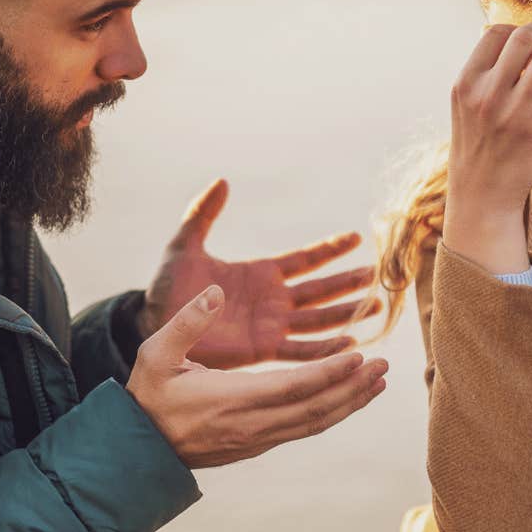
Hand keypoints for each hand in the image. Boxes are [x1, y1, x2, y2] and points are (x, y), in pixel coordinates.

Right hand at [127, 286, 389, 468]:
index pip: (295, 387)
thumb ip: (186, 322)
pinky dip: (331, 412)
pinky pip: (303, 428)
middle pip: (316, 408)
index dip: (331, 373)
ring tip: (377, 383)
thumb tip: (213, 291)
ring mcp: (257, 438)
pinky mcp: (257, 444)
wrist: (138, 449)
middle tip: (384, 367)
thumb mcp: (155, 354)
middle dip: (354, 388)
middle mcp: (252, 424)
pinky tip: (345, 399)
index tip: (359, 356)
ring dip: (350, 402)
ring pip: (315, 422)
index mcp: (233, 399)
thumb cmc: (147, 396)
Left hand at [138, 179, 378, 369]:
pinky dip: (325, 349)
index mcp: (261, 273)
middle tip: (377, 274)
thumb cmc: (168, 286)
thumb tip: (221, 181)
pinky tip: (349, 344)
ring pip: (319, 320)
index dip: (329, 249)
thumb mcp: (185, 245)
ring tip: (376, 308)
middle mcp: (273, 300)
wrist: (154, 324)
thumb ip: (202, 214)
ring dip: (347, 314)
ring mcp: (271, 326)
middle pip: (320, 290)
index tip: (356, 237)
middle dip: (348, 282)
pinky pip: (300, 350)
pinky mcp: (263, 350)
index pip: (304, 259)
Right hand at [444, 22, 531, 273]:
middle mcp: (486, 95)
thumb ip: (482, 73)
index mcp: (465, 85)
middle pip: (522, 38)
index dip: (516, 30)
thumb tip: (501, 33)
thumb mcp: (465, 106)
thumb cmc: (478, 145)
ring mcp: (512, 113)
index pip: (495, 33)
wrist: (481, 195)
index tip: (528, 40)